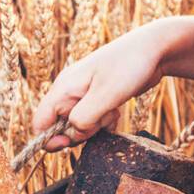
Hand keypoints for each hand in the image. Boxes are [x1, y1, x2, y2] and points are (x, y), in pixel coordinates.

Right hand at [31, 21, 171, 149]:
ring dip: (97, 127)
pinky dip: (105, 123)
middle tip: (102, 119)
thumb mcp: (106, 94)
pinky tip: (116, 111)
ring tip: (113, 111)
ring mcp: (83, 95)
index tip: (70, 144)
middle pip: (62, 128)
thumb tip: (71, 133)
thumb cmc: (129, 66)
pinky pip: (95, 121)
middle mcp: (69, 92)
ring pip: (80, 126)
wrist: (154, 50)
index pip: (40, 122)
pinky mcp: (98, 99)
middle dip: (81, 132)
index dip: (49, 139)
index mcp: (63, 88)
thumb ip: (84, 117)